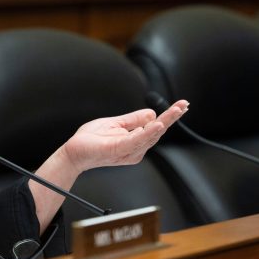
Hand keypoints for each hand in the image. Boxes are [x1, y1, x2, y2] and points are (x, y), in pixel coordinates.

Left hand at [58, 100, 188, 174]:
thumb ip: (133, 120)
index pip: (155, 127)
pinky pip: (136, 140)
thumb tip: (152, 114)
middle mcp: (135, 148)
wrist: (74, 152)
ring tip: (175, 111)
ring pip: (150, 134)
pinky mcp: (119, 149)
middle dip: (171, 117)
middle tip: (184, 105)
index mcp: (135, 141)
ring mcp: (128, 150)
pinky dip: (147, 132)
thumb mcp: (115, 124)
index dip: (169, 116)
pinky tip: (157, 123)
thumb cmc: (90, 140)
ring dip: (164, 122)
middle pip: (157, 131)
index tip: (182, 105)